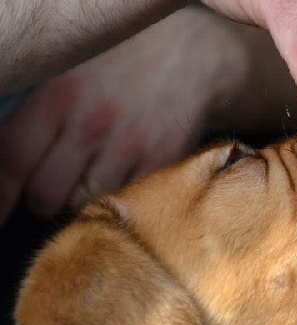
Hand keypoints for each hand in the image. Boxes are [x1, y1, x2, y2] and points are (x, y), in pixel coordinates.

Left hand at [0, 8, 256, 221]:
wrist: (191, 54)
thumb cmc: (121, 65)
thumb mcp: (67, 76)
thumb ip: (38, 119)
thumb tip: (11, 165)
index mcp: (57, 98)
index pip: (12, 161)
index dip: (0, 195)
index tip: (2, 210)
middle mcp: (90, 124)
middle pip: (46, 194)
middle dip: (44, 200)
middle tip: (53, 191)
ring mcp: (129, 146)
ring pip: (86, 204)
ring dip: (83, 200)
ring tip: (92, 181)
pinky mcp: (163, 162)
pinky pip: (127, 199)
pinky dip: (120, 197)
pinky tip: (123, 176)